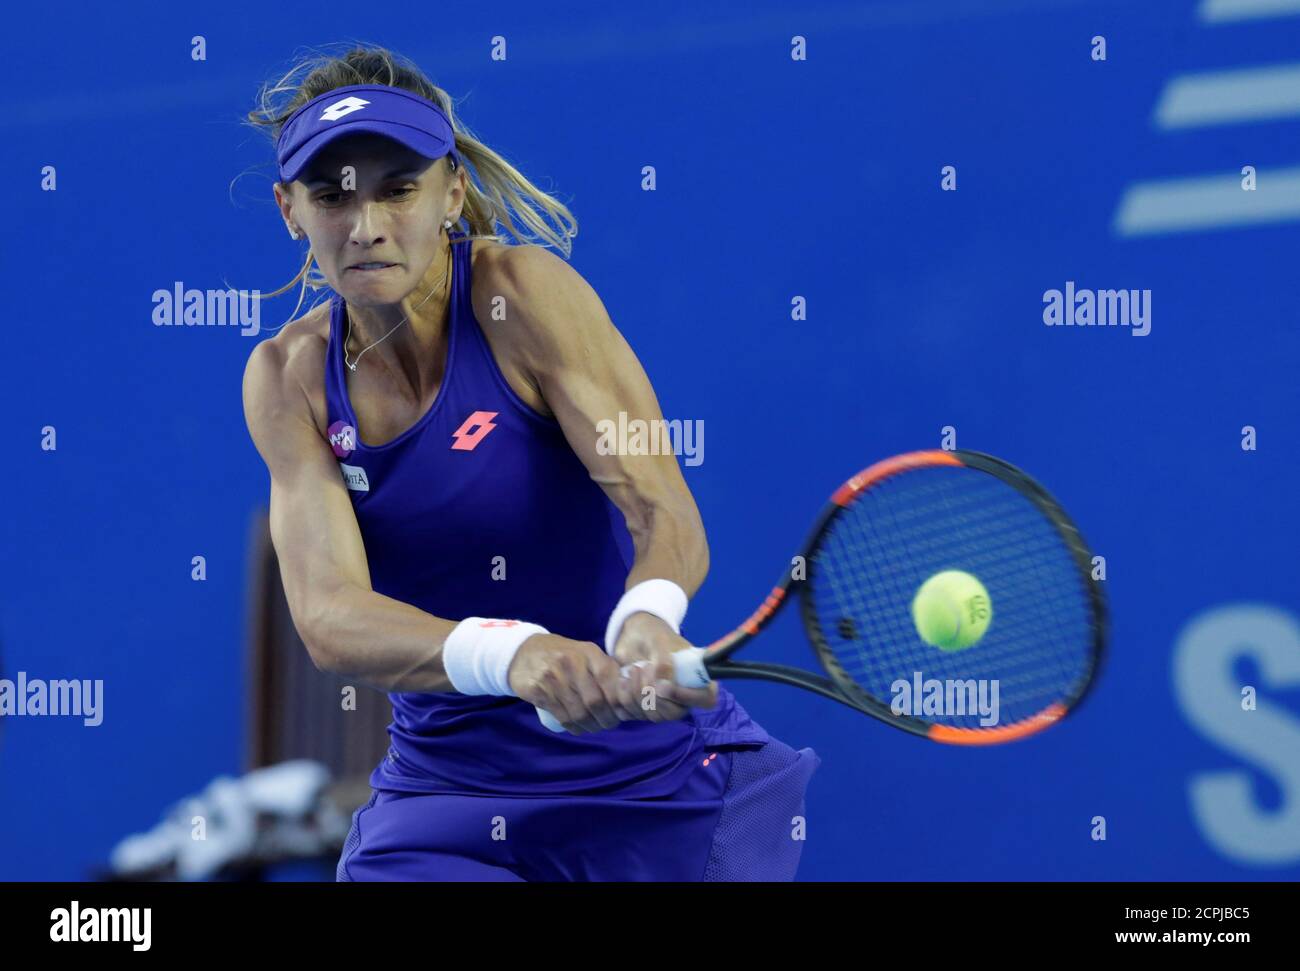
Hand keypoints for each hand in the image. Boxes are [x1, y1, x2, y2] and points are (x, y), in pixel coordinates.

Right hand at [506, 634, 625, 734]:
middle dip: (606, 718)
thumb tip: (630, 694)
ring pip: (579, 713)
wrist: (524, 652)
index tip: (622, 711)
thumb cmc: (564, 655)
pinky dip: (574, 727)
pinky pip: (562, 717)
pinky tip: (579, 727)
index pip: (609, 680)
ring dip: (590, 726)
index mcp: (588, 652)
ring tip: (594, 726)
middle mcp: (571, 663)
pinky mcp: (538, 691)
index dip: (618, 701)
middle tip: (609, 723)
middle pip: (595, 701)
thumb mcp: (585, 653)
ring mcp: (553, 677)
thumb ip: (606, 669)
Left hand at [610, 612, 718, 723]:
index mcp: (697, 677)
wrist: (631, 637)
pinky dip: (624, 698)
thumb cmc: (653, 635)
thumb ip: (664, 664)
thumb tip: (664, 689)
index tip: (665, 687)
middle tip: (641, 668)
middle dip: (653, 694)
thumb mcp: (659, 642)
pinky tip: (622, 680)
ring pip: (653, 716)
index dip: (688, 697)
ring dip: (636, 693)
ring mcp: (664, 705)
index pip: (706, 699)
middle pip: (675, 713)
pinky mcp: (644, 709)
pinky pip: (633, 715)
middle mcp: (683, 696)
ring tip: (632, 669)